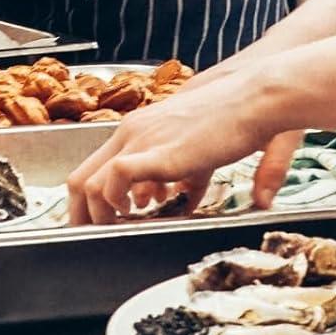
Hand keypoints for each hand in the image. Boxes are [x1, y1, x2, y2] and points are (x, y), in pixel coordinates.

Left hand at [67, 64, 298, 224]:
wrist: (255, 98)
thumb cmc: (235, 120)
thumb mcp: (200, 154)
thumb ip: (186, 178)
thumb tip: (178, 199)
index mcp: (139, 128)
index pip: (95, 166)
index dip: (91, 199)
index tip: (100, 221)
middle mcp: (132, 131)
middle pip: (81, 178)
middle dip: (83, 215)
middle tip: (94, 236)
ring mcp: (141, 139)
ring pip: (90, 183)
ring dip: (97, 215)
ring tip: (114, 232)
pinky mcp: (157, 152)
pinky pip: (115, 178)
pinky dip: (116, 202)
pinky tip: (135, 213)